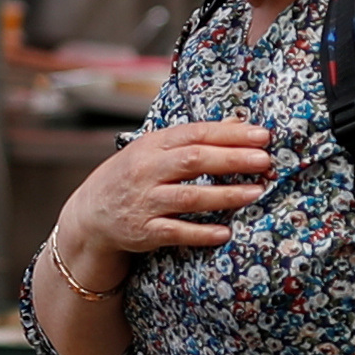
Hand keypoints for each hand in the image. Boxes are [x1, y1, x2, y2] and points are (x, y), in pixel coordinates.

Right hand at [49, 120, 273, 290]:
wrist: (91, 213)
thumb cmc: (132, 175)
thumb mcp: (156, 149)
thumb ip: (195, 138)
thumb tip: (239, 122)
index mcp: (152, 145)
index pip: (195, 134)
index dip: (230, 135)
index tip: (261, 136)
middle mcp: (147, 171)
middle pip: (194, 161)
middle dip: (232, 160)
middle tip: (263, 161)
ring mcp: (145, 202)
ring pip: (189, 197)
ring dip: (225, 195)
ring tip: (256, 192)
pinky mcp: (144, 232)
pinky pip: (177, 232)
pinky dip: (202, 232)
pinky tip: (226, 232)